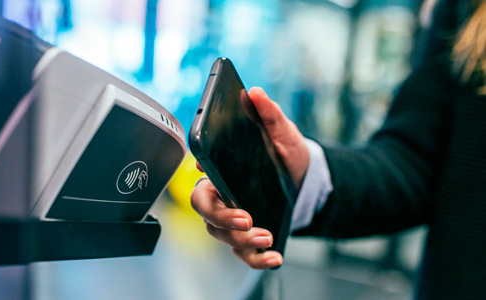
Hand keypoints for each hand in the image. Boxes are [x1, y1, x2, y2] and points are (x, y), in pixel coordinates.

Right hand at [190, 87, 309, 268]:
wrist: (306, 179)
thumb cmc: (287, 155)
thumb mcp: (283, 133)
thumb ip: (270, 114)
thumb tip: (256, 93)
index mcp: (224, 171)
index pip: (201, 176)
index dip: (203, 180)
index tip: (210, 174)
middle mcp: (222, 196)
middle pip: (204, 210)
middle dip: (222, 217)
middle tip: (246, 218)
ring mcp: (233, 218)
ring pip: (221, 235)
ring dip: (242, 240)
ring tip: (267, 236)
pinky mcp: (248, 237)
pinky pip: (244, 253)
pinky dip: (256, 259)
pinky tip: (274, 257)